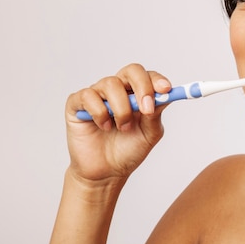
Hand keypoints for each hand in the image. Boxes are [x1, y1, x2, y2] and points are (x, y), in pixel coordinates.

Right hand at [64, 63, 171, 182]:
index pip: (148, 76)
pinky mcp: (77, 104)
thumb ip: (156, 114)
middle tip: (146, 109)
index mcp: (137, 94)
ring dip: (121, 109)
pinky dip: (99, 112)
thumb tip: (165, 95)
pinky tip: (104, 126)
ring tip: (122, 128)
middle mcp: (118, 90)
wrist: (106, 173)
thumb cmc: (128, 150)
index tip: (166, 90)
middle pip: (131, 71)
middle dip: (142, 87)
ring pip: (110, 84)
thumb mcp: (149, 134)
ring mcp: (97, 95)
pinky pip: (88, 95)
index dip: (157, 80)